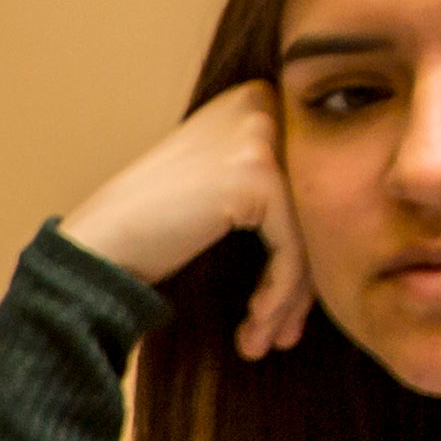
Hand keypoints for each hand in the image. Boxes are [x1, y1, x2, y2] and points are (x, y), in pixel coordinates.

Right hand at [61, 80, 317, 357]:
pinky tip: (252, 325)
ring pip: (309, 234)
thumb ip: (273, 182)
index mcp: (256, 99)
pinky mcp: (255, 175)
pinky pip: (292, 249)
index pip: (309, 182)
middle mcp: (262, 104)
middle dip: (300, 284)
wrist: (95, 247)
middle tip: (280, 336)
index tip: (282, 309)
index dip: (303, 251)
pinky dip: (278, 295)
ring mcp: (259, 135)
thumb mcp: (220, 186)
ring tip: (263, 341)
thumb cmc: (150, 229)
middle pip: (315, 207)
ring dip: (288, 300)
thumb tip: (344, 226)